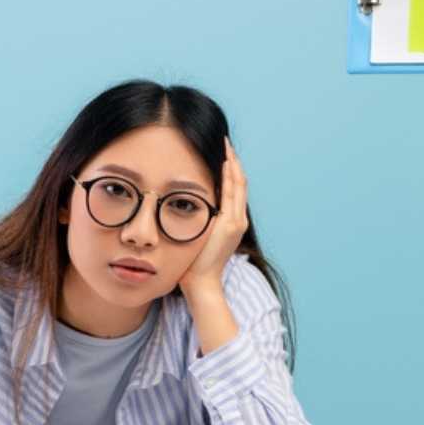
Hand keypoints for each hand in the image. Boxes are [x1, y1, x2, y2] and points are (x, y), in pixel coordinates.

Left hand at [178, 138, 248, 296]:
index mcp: (232, 221)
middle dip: (233, 161)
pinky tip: (224, 162)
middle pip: (240, 182)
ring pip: (238, 184)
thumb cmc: (193, 262)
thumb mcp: (198, 235)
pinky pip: (232, 193)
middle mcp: (238, 219)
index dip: (230, 169)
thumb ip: (198, 221)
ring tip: (225, 146)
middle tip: (225, 142)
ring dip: (232, 163)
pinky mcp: (230, 223)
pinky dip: (229, 176)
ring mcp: (236, 221)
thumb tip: (184, 205)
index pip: (234, 188)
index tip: (222, 153)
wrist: (200, 282)